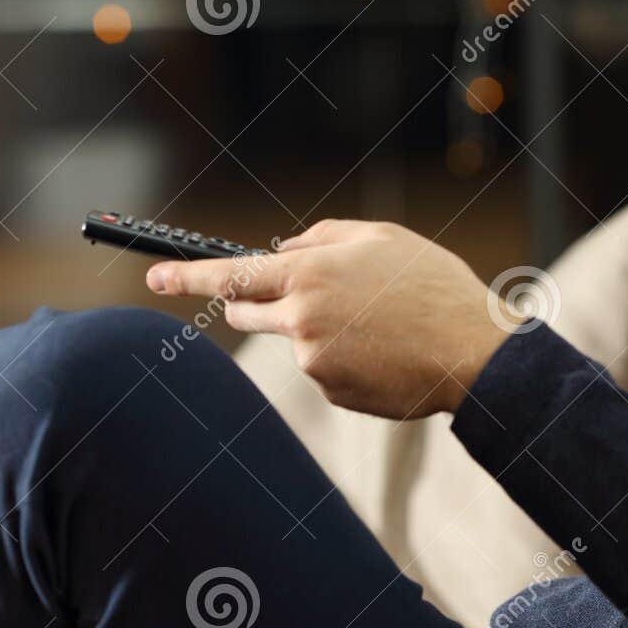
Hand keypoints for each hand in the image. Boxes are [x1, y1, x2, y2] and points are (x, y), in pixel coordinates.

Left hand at [145, 220, 511, 419]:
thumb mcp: (383, 238)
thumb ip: (324, 236)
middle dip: (257, 303)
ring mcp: (313, 360)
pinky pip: (323, 368)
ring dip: (321, 330)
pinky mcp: (331, 391)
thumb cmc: (433, 287)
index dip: (185, 276)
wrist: (472, 352)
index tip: (154, 276)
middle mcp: (301, 319)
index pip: (230, 274)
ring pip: (295, 339)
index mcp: (310, 273)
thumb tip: (286, 249)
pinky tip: (386, 351)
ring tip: (382, 324)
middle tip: (305, 297)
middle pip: (248, 312)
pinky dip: (345, 359)